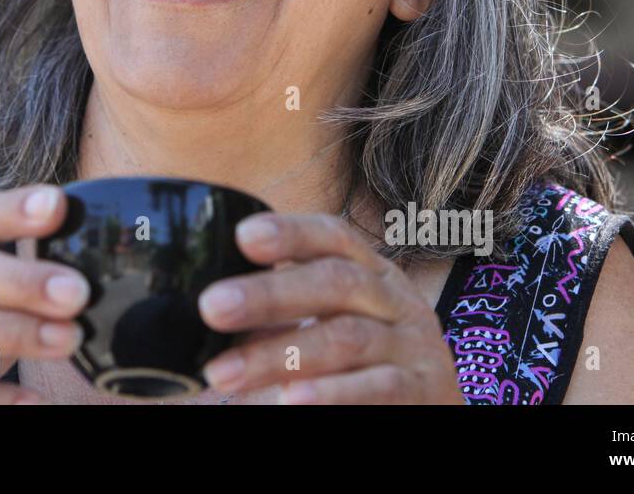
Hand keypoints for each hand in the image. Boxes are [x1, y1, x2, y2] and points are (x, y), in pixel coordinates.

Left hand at [196, 212, 465, 403]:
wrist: (427, 401)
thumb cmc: (363, 358)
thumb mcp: (333, 317)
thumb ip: (283, 307)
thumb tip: (206, 303)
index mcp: (370, 270)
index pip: (333, 237)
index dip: (291, 232)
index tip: (242, 236)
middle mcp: (394, 298)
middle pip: (335, 283)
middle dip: (269, 294)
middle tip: (211, 307)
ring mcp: (413, 344)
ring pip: (345, 339)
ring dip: (279, 355)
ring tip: (224, 374)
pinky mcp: (424, 390)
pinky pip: (379, 388)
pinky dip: (334, 393)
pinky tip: (292, 398)